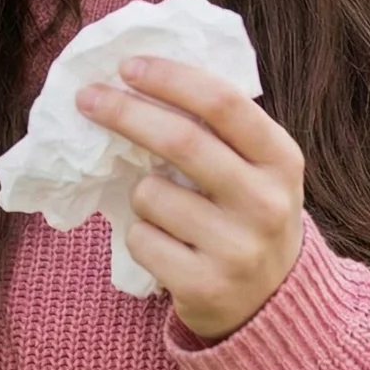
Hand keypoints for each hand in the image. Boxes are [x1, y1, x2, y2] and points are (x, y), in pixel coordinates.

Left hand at [75, 56, 305, 342]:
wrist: (271, 303)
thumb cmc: (247, 215)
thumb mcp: (257, 169)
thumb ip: (219, 129)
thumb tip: (138, 76)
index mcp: (281, 160)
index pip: (224, 103)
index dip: (170, 78)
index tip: (127, 66)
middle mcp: (267, 203)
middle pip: (181, 141)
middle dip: (125, 112)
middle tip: (87, 97)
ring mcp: (238, 249)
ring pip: (150, 194)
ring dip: (139, 192)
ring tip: (164, 209)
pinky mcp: (206, 286)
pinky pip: (141, 239)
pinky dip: (139, 234)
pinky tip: (168, 246)